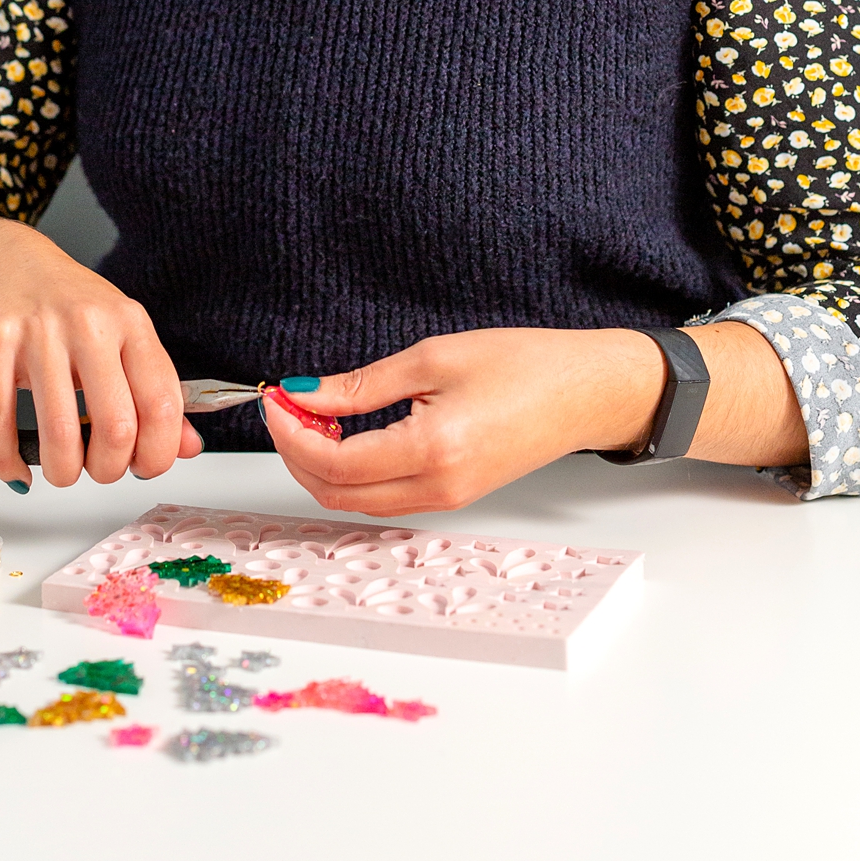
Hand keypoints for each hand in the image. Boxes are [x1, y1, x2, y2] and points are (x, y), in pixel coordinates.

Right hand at [0, 198, 201, 488]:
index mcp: (129, 321)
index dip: (158, 453)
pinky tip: (18, 466)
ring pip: (59, 434)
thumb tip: (186, 446)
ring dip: (62, 473)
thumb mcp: (117, 330)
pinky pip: (0, 424)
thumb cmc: (61, 300)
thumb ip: (152, 387)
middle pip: (116, 427)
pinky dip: (9, 462)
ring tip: (61, 469)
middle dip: (108, 470)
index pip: (162, 403)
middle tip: (98, 469)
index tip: (145, 466)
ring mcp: (38, 332)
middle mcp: (89, 323)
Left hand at [261, 327, 666, 515]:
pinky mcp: (451, 498)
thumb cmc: (522, 365)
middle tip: (285, 406)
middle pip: (335, 494)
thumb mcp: (432, 358)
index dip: (291, 432)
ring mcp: (445, 500)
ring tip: (311, 415)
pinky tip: (344, 435)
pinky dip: (351, 473)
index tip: (276, 397)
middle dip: (295, 453)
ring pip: (355, 502)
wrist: (583, 392)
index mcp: (432, 449)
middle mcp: (437, 488)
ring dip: (320, 466)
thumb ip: (361, 384)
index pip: (333, 461)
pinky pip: (382, 498)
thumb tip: (304, 394)